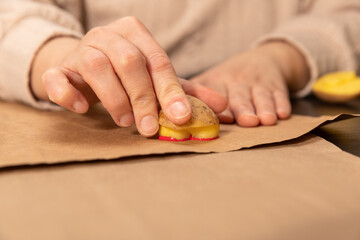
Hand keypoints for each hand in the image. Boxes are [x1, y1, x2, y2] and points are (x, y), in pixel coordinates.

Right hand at [31, 17, 226, 135]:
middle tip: (150, 127)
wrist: (82, 68)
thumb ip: (185, 90)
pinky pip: (58, 77)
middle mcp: (108, 35)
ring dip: (114, 97)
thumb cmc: (126, 74)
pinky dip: (68, 93)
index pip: (158, 60)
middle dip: (143, 98)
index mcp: (136, 33)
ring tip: (124, 121)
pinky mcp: (59, 68)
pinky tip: (82, 108)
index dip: (169, 90)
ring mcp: (81, 49)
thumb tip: (222, 106)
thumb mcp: (157, 79)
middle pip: (129, 61)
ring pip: (97, 66)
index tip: (180, 117)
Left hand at [190, 41, 309, 126]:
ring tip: (267, 120)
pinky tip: (283, 114)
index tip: (222, 117)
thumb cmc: (228, 79)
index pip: (215, 92)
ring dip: (264, 107)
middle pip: (239, 96)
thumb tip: (174, 119)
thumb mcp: (210, 81)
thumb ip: (194, 96)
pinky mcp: (276, 84)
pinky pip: (280, 94)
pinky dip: (282, 103)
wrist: (262, 59)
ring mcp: (257, 82)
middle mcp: (236, 80)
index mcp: (216, 80)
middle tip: (247, 121)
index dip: (218, 105)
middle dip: (243, 108)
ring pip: (261, 96)